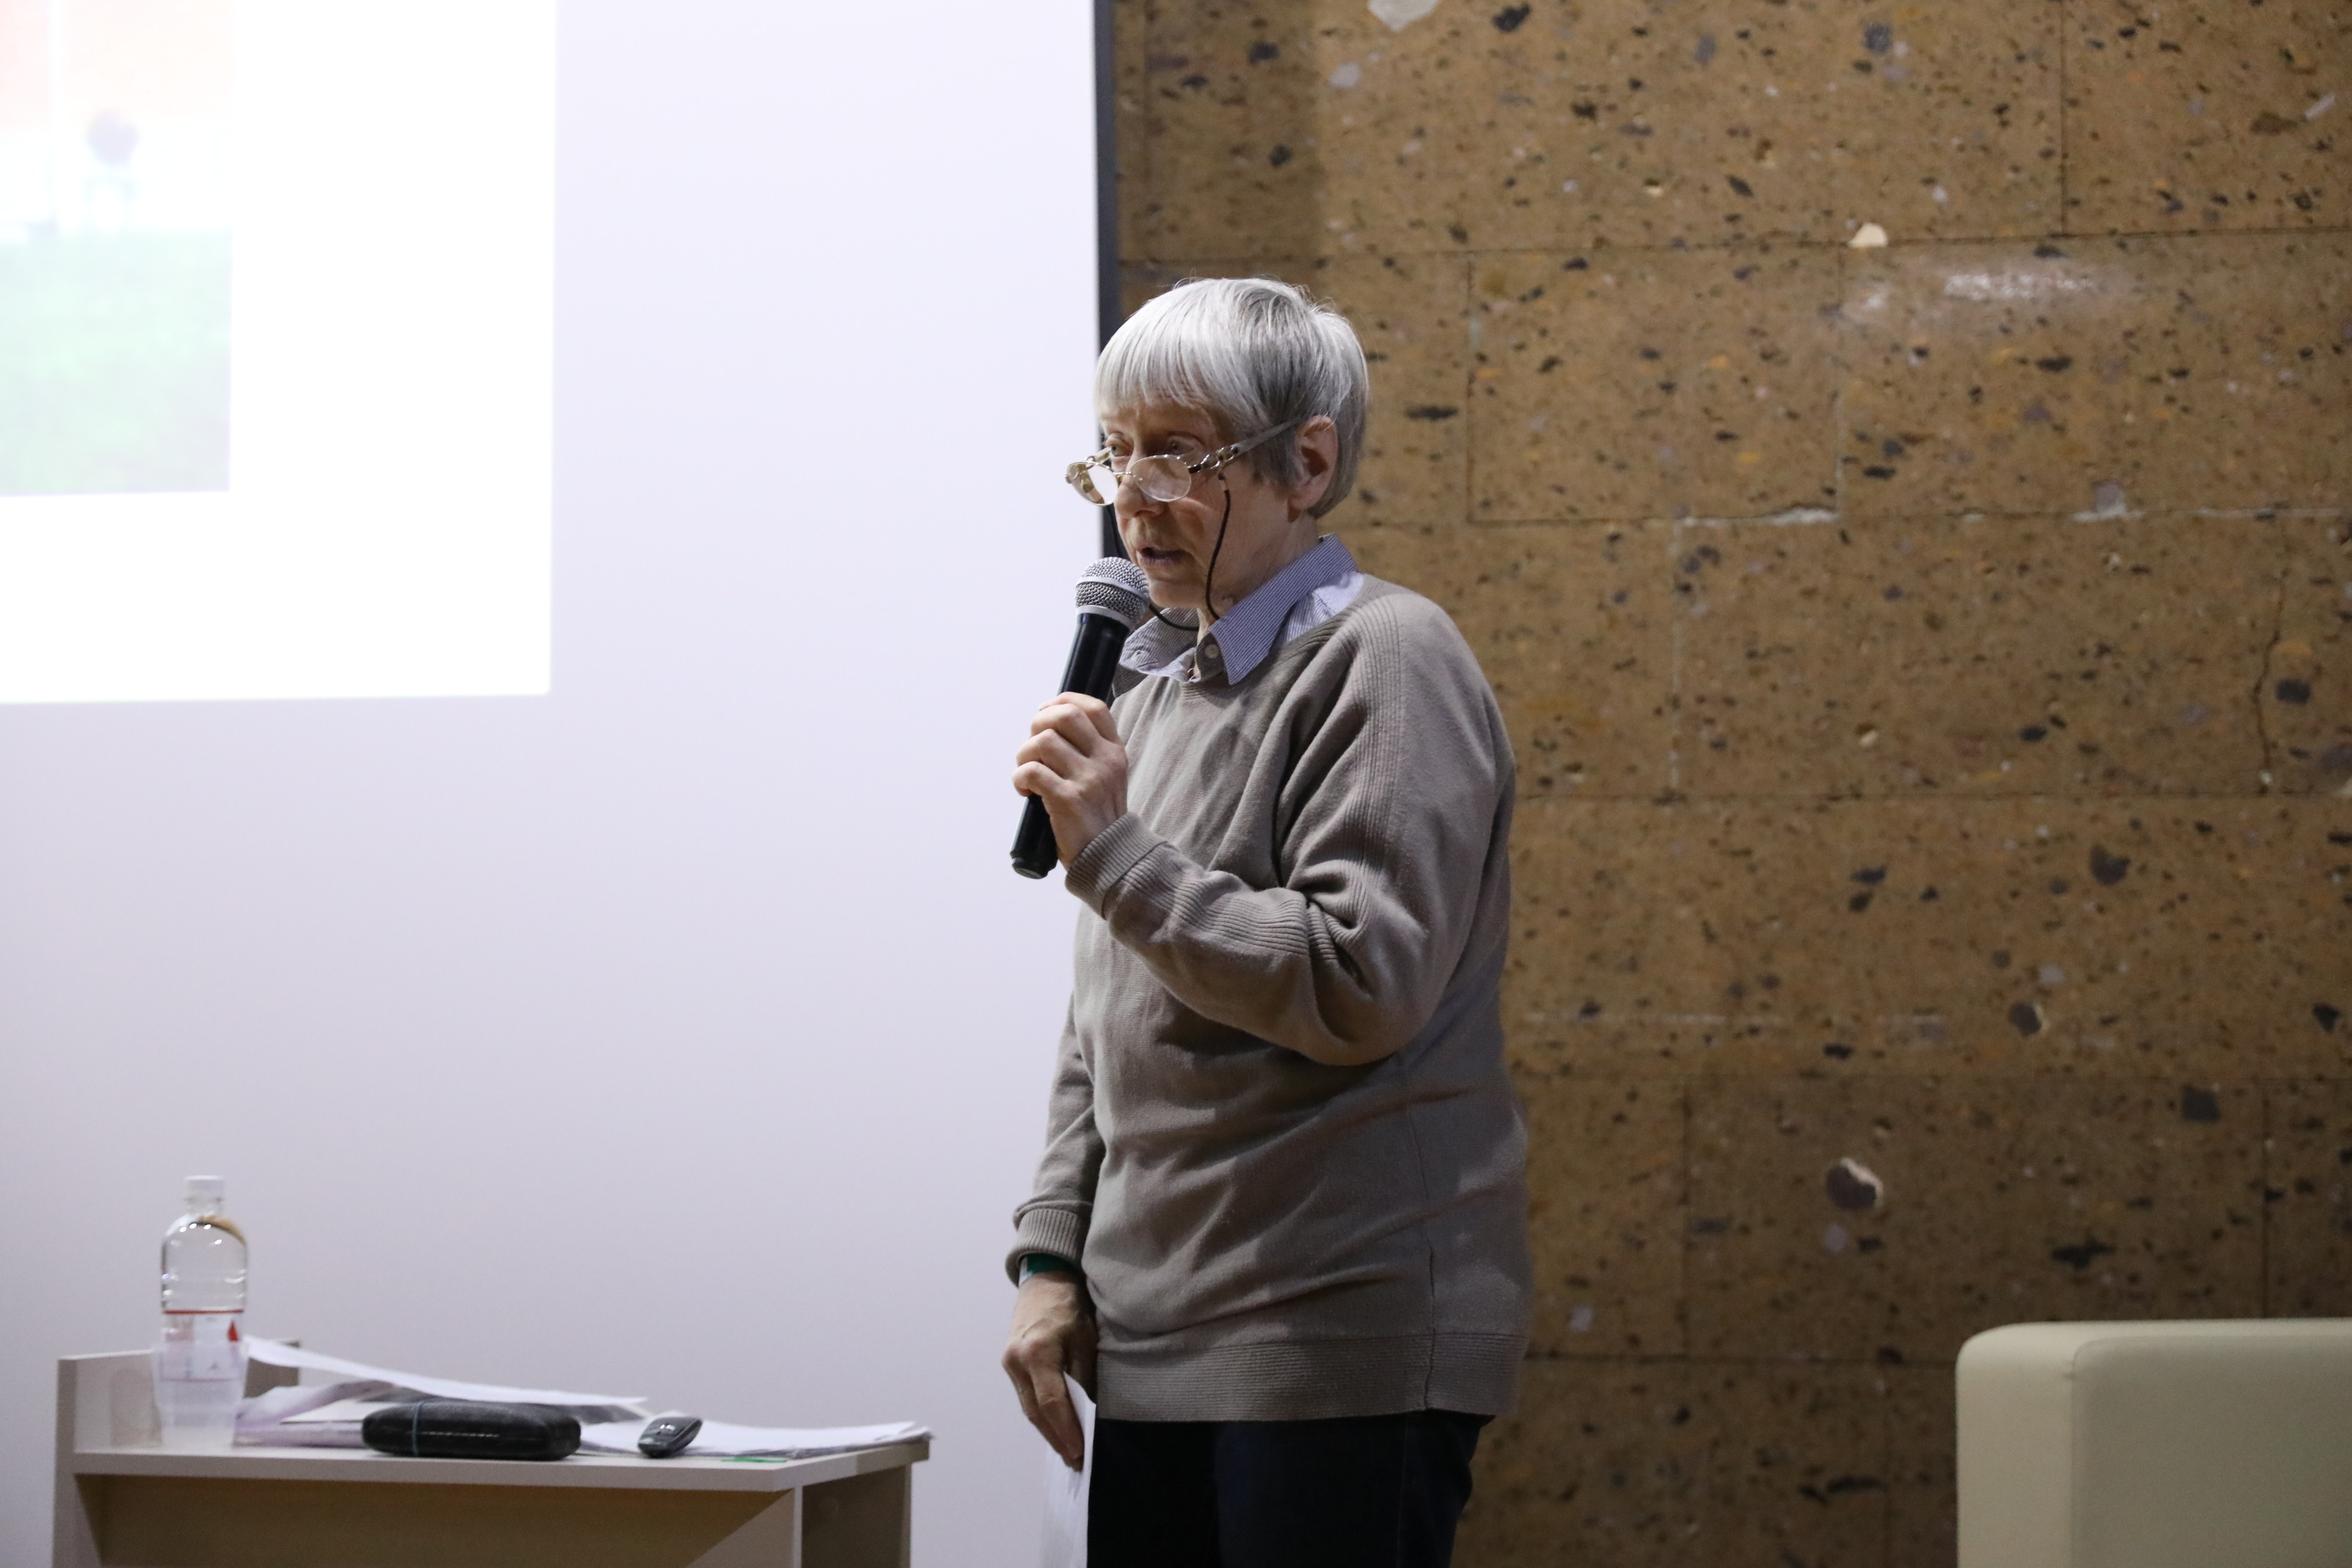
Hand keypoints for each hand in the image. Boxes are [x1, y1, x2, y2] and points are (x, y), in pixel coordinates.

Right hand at [1001, 1273, 1095, 1469]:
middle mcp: (1016, 1360)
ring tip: (1068, 1452)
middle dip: (1056, 1439)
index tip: (1080, 1453)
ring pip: (1029, 1407)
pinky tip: (1055, 1428)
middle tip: (1075, 1462)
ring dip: (1048, 1431)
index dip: (1066, 1430)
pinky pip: (1026, 1396)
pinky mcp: (1009, 1364)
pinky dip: (1041, 1415)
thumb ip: (1083, 1376)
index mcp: (1037, 1351)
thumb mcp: (1085, 1339)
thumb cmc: (1070, 1306)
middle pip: (1036, 1411)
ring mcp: (1009, 1363)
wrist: (1043, 1281)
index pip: (1051, 1402)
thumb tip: (1089, 1414)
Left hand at [1013, 692, 1127, 867]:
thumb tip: (1049, 723)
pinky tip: (1025, 790)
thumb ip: (1088, 750)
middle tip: (1032, 748)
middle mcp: (1105, 760)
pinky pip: (1032, 771)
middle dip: (1037, 725)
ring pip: (1043, 742)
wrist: (1109, 856)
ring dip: (1024, 755)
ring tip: (1027, 773)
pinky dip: (1020, 778)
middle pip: (1065, 716)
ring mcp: (1089, 779)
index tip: (1044, 713)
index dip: (1063, 701)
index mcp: (1114, 751)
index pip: (1093, 707)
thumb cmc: (1097, 815)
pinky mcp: (1069, 799)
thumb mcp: (1106, 776)